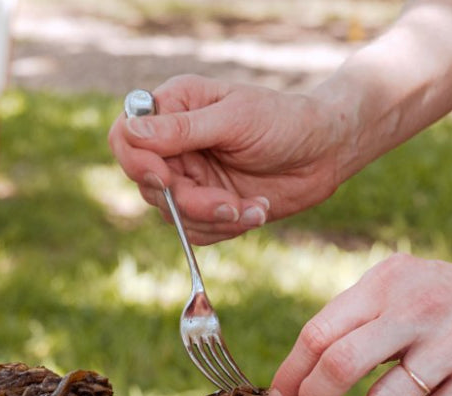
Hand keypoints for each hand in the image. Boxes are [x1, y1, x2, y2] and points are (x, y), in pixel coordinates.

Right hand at [107, 74, 347, 243]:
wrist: (326, 152)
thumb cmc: (285, 121)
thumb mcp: (235, 119)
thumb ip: (182, 128)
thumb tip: (132, 131)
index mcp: (174, 108)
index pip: (125, 136)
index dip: (136, 162)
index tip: (166, 177)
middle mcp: (174, 144)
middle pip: (147, 184)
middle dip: (188, 200)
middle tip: (227, 202)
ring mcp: (189, 177)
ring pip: (171, 214)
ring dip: (213, 217)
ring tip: (253, 206)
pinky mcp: (206, 206)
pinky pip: (195, 231)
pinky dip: (226, 228)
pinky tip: (257, 210)